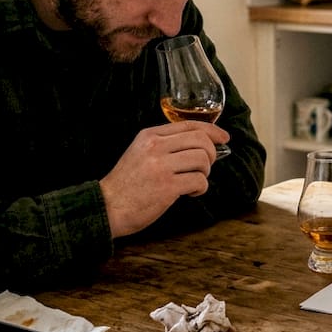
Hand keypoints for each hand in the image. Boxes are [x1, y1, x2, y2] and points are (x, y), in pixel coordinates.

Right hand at [99, 121, 228, 237]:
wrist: (106, 207)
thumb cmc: (126, 184)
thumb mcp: (139, 153)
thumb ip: (164, 146)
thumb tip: (200, 146)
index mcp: (150, 136)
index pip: (189, 125)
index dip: (212, 130)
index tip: (224, 138)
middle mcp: (156, 147)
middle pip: (201, 140)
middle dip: (212, 154)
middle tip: (205, 167)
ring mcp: (161, 166)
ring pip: (203, 160)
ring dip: (205, 173)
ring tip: (193, 182)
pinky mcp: (167, 186)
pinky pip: (199, 181)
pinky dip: (200, 188)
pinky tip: (189, 193)